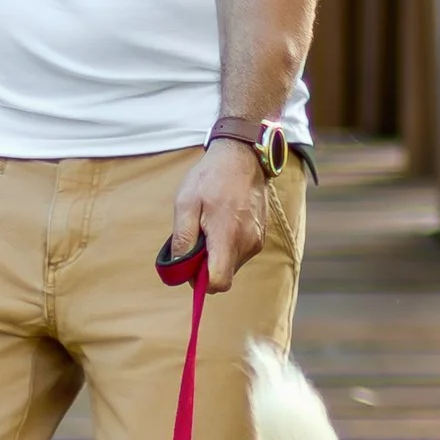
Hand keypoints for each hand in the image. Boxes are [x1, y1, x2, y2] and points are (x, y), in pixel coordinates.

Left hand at [167, 139, 268, 292]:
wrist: (242, 156)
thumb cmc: (210, 178)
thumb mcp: (186, 203)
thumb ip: (182, 239)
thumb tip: (179, 269)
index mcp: (227, 237)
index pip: (219, 283)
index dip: (200, 282)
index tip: (190, 265)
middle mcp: (247, 244)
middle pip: (224, 275)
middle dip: (205, 266)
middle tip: (196, 237)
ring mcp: (256, 240)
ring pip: (231, 264)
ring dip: (216, 254)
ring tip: (209, 224)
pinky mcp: (260, 236)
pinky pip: (239, 252)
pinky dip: (227, 245)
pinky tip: (222, 221)